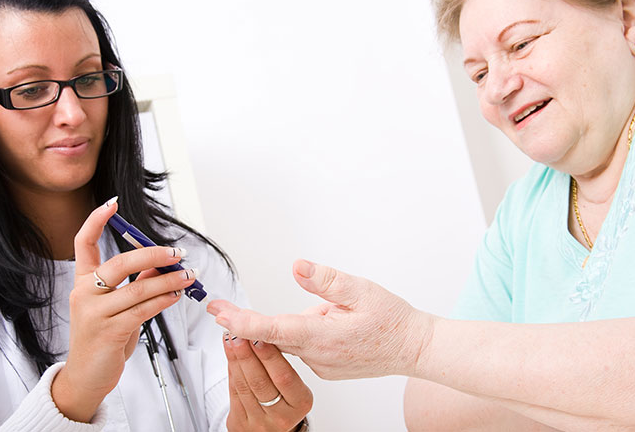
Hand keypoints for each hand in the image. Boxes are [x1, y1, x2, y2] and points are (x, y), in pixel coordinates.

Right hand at [52, 198, 196, 421]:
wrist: (87, 377)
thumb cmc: (102, 339)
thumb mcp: (115, 307)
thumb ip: (133, 283)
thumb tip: (159, 264)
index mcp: (83, 282)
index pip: (84, 243)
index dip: (96, 221)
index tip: (112, 203)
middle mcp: (85, 293)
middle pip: (120, 262)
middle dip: (153, 254)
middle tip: (177, 253)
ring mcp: (94, 313)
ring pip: (138, 287)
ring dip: (169, 279)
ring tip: (188, 275)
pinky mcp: (108, 331)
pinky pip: (143, 309)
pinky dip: (164, 299)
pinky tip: (176, 295)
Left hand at [208, 259, 433, 379]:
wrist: (414, 348)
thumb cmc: (392, 320)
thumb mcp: (361, 289)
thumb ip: (326, 280)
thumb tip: (297, 268)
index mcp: (322, 337)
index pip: (272, 329)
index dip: (242, 322)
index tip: (219, 314)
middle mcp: (317, 356)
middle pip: (271, 337)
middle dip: (246, 321)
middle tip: (220, 307)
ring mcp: (319, 366)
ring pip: (287, 341)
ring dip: (286, 324)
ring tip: (337, 311)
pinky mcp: (324, 367)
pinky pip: (301, 347)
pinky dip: (301, 333)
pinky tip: (334, 321)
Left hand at [224, 333, 311, 431]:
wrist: (272, 428)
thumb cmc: (285, 402)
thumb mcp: (294, 386)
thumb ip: (280, 364)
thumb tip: (262, 334)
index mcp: (300, 403)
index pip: (284, 377)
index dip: (270, 356)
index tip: (259, 336)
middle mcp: (281, 416)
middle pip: (260, 382)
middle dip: (247, 354)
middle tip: (238, 334)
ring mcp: (260, 423)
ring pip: (244, 387)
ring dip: (234, 359)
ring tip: (230, 339)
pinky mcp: (241, 424)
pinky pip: (233, 393)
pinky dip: (231, 371)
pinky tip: (229, 355)